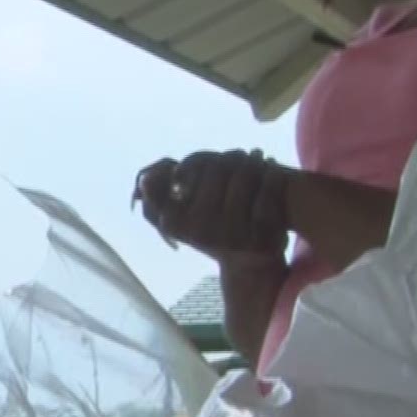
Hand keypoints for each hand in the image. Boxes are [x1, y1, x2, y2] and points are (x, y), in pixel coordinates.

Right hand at [134, 150, 290, 262]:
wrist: (247, 263)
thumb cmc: (211, 230)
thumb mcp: (178, 216)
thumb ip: (159, 194)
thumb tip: (143, 180)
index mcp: (176, 222)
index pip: (186, 171)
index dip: (201, 161)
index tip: (214, 158)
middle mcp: (200, 230)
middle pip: (217, 170)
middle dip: (231, 157)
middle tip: (241, 153)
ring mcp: (231, 236)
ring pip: (242, 178)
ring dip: (252, 161)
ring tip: (257, 155)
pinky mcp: (259, 238)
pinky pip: (265, 194)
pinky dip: (271, 176)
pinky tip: (272, 166)